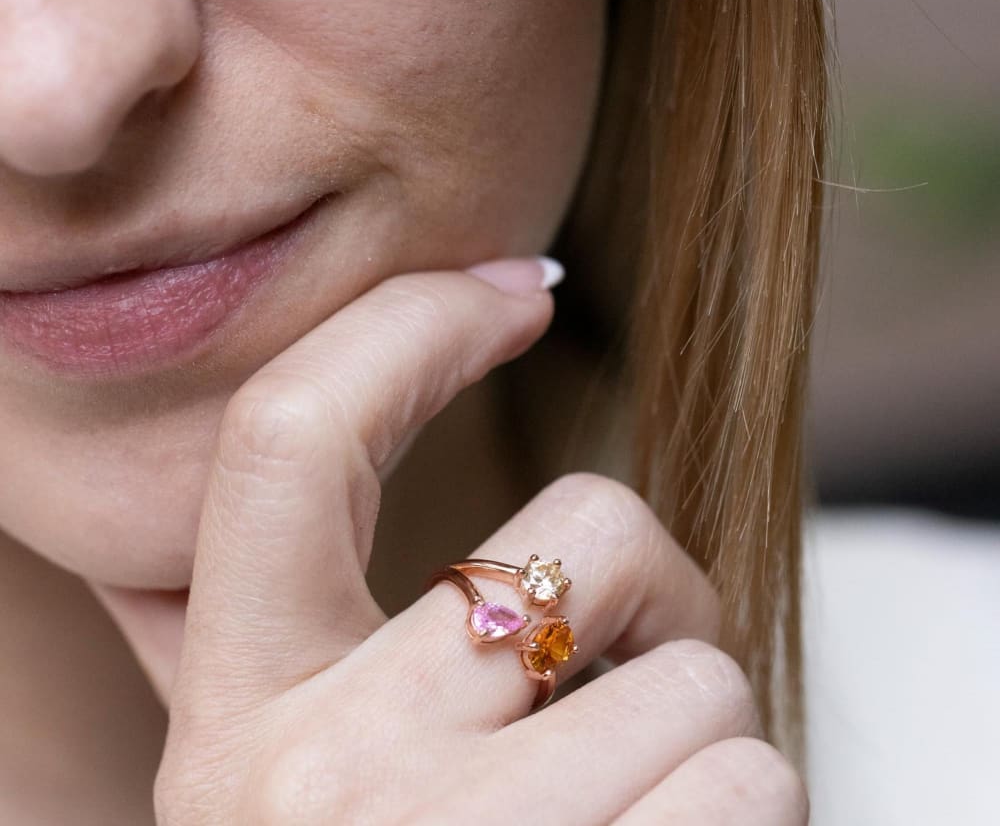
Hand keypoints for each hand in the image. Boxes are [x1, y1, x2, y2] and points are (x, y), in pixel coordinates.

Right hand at [92, 258, 807, 824]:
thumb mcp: (291, 786)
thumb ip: (288, 651)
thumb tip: (297, 488)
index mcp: (234, 718)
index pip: (287, 436)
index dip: (405, 324)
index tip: (515, 290)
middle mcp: (320, 784)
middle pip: (585, 534)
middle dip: (653, 581)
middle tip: (634, 668)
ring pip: (702, 677)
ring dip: (704, 735)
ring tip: (631, 823)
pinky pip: (753, 786)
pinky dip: (747, 820)